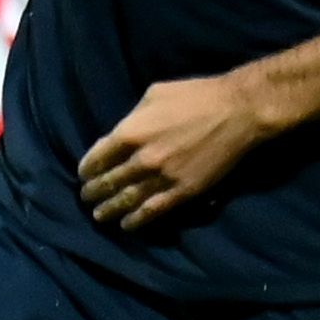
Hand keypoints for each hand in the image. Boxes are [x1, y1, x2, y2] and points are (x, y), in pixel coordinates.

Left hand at [79, 74, 270, 230]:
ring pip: (127, 200)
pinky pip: (153, 211)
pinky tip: (127, 224)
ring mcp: (162, 178)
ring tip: (99, 215)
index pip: (97, 157)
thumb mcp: (154, 94)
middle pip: (109, 182)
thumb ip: (132, 118)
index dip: (87, 168)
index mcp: (131, 131)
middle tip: (86, 197)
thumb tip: (119, 135)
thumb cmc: (194, 96)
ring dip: (109, 210)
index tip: (84, 174)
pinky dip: (136, 220)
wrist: (236, 111)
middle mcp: (142, 159)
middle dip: (93, 192)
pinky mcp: (182, 192)